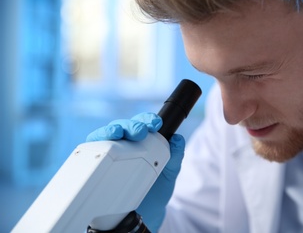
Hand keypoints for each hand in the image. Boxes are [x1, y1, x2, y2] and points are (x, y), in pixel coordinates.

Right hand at [86, 112, 184, 231]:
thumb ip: (175, 157)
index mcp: (141, 142)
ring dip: (110, 130)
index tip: (155, 123)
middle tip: (140, 131)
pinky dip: (94, 145)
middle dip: (130, 125)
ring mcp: (109, 155)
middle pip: (123, 127)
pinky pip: (92, 152)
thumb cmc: (156, 190)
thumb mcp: (169, 172)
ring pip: (105, 135)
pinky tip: (100, 145)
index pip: (142, 124)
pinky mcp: (97, 166)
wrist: (145, 215)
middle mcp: (124, 145)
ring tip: (116, 133)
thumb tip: (178, 140)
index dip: (147, 120)